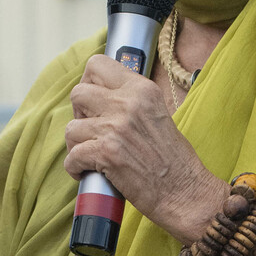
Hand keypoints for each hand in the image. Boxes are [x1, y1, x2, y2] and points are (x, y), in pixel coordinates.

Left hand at [62, 53, 225, 241]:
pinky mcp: (106, 154)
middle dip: (78, 114)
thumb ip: (132, 101)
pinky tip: (86, 172)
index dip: (88, 84)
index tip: (94, 103)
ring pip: (71, 128)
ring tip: (89, 155)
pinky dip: (75, 168)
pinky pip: (72, 157)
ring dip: (76, 145)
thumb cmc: (172, 159)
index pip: (97, 65)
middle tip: (91, 130)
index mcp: (141, 89)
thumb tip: (101, 96)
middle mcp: (128, 103)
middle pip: (78, 93)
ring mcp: (115, 127)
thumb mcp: (157, 114)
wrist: (184, 191)